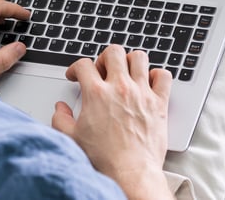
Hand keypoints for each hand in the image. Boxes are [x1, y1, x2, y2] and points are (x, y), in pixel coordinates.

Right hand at [52, 45, 173, 199]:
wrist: (130, 173)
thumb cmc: (104, 158)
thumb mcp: (72, 138)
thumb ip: (61, 119)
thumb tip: (60, 108)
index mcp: (96, 93)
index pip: (84, 64)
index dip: (76, 67)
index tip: (76, 75)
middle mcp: (120, 87)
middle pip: (113, 52)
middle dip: (104, 58)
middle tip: (102, 71)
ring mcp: (142, 93)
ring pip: (139, 57)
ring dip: (130, 61)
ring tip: (125, 72)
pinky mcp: (159, 103)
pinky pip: (163, 76)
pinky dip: (157, 75)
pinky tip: (148, 83)